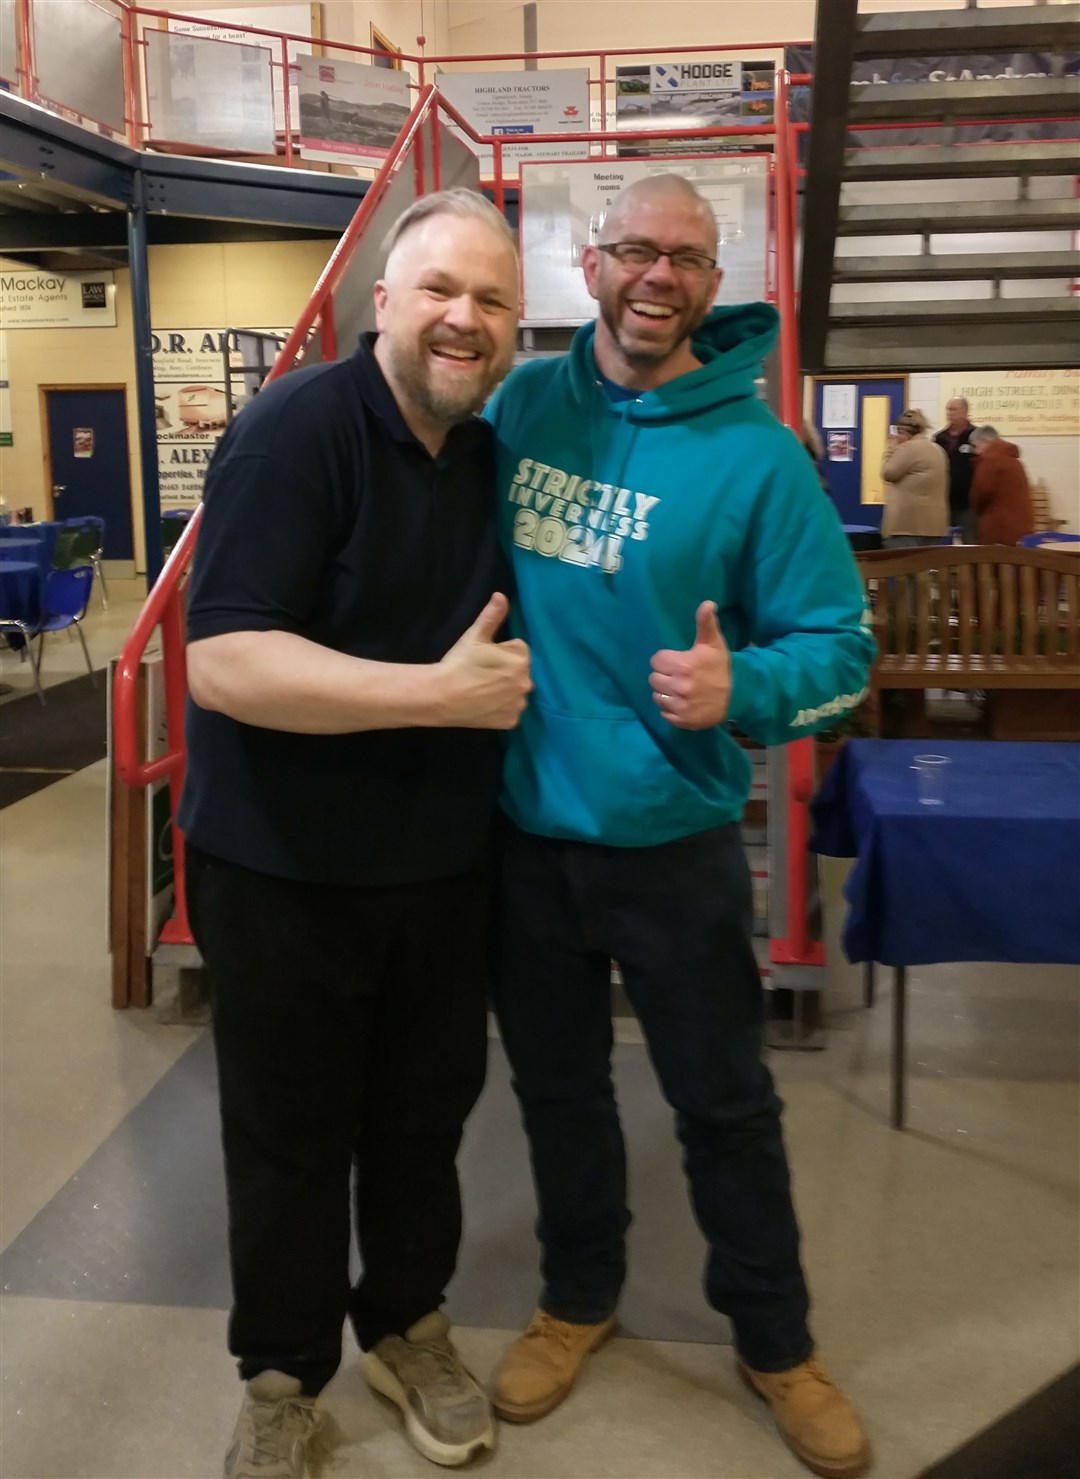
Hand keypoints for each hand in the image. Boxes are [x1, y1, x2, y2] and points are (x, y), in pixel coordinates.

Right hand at [437, 592, 531, 729]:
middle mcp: (527, 683)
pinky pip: (510, 710)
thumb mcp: (475, 635)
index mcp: (522, 660)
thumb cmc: (459, 663)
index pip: (518, 649)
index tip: (483, 658)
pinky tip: (484, 704)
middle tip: (480, 674)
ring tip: (481, 689)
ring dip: (505, 690)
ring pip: (516, 691)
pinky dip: (501, 708)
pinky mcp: (510, 722)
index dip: (500, 652)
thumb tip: (501, 595)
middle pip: (519, 671)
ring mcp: (519, 705)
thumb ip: (492, 615)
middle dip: (505, 670)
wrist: (441, 696)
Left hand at [649, 601, 730, 729]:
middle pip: (653, 679)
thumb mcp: (714, 643)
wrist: (738, 696)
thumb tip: (707, 603)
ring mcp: (680, 705)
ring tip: (680, 689)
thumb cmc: (721, 667)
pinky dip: (670, 708)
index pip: (656, 660)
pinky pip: (664, 713)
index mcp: (684, 665)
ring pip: (657, 696)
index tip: (678, 661)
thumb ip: (706, 623)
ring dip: (665, 692)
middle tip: (679, 675)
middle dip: (664, 675)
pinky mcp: (682, 720)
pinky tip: (683, 702)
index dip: (666, 660)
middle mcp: (680, 686)